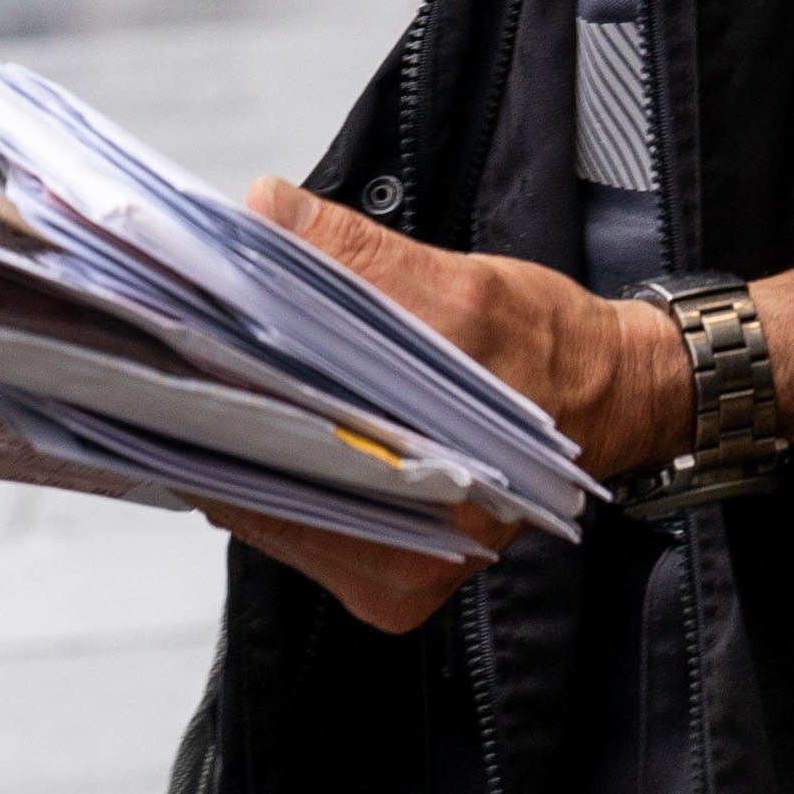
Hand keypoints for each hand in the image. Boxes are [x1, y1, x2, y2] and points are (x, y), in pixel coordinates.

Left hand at [212, 180, 691, 633]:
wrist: (610, 399)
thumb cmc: (548, 348)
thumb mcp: (465, 284)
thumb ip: (359, 255)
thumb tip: (270, 212)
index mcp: (443, 484)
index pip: (290, 447)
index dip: (225, 384)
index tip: (183, 335)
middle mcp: (419, 552)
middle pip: (276, 484)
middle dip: (229, 409)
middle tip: (187, 344)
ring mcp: (402, 575)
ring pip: (281, 509)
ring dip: (247, 442)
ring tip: (219, 375)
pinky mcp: (391, 581)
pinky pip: (303, 527)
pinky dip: (277, 472)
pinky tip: (268, 420)